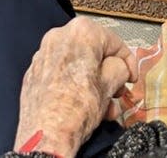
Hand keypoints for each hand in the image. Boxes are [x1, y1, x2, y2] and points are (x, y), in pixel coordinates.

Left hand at [13, 17, 136, 157]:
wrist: (47, 133)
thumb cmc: (76, 108)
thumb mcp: (111, 84)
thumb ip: (120, 68)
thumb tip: (119, 67)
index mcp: (80, 32)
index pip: (114, 41)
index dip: (128, 60)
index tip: (131, 74)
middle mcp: (58, 37)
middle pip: (94, 52)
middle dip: (109, 74)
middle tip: (118, 90)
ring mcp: (43, 55)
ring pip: (78, 65)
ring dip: (94, 83)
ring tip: (105, 105)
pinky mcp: (35, 72)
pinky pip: (62, 74)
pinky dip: (75, 85)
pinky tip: (86, 105)